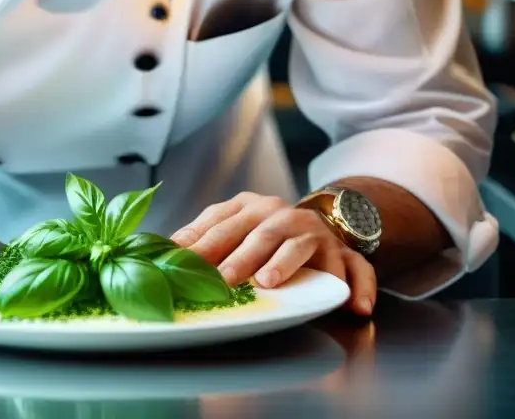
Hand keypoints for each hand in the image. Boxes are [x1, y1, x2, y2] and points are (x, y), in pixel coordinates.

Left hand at [171, 192, 376, 315]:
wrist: (323, 223)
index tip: (182, 261)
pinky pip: (356, 270)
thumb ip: (203, 236)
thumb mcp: (234, 227)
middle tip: (222, 279)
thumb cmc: (266, 233)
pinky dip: (356, 288)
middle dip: (239, 256)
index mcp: (251, 206)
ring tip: (267, 283)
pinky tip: (353, 307)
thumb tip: (159, 249)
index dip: (202, 241)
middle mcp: (284, 215)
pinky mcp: (344, 255)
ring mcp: (315, 234)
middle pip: (260, 232)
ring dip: (283, 264)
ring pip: (299, 245)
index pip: (223, 220)